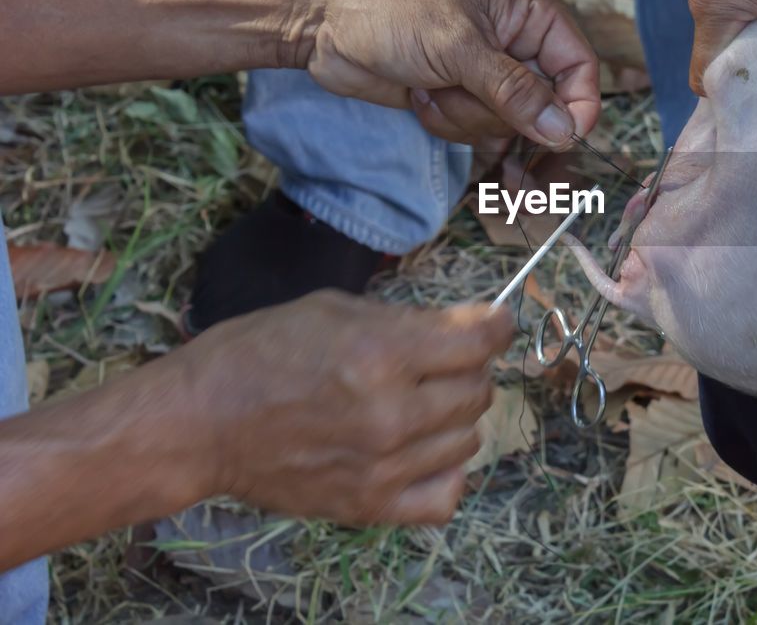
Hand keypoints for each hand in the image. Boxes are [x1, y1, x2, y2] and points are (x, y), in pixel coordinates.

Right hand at [177, 291, 511, 525]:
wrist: (202, 422)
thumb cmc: (260, 353)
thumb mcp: (335, 309)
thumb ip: (408, 320)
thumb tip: (470, 324)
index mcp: (381, 354)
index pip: (480, 341)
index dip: (496, 326)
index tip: (495, 323)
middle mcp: (389, 413)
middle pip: (479, 390)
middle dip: (468, 369)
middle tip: (439, 363)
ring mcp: (382, 465)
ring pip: (469, 440)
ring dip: (453, 418)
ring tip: (417, 405)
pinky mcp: (369, 505)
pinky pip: (445, 497)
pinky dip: (444, 473)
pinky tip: (420, 453)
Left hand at [305, 0, 599, 147]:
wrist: (321, 17)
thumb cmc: (389, 6)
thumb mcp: (459, 48)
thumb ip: (516, 93)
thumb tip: (565, 131)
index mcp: (530, 4)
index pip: (579, 65)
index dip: (576, 106)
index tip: (563, 139)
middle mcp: (516, 35)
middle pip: (544, 103)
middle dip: (499, 110)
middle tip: (460, 90)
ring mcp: (486, 67)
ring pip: (508, 123)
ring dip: (466, 116)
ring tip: (430, 84)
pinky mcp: (460, 91)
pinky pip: (475, 129)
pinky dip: (448, 120)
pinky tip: (420, 92)